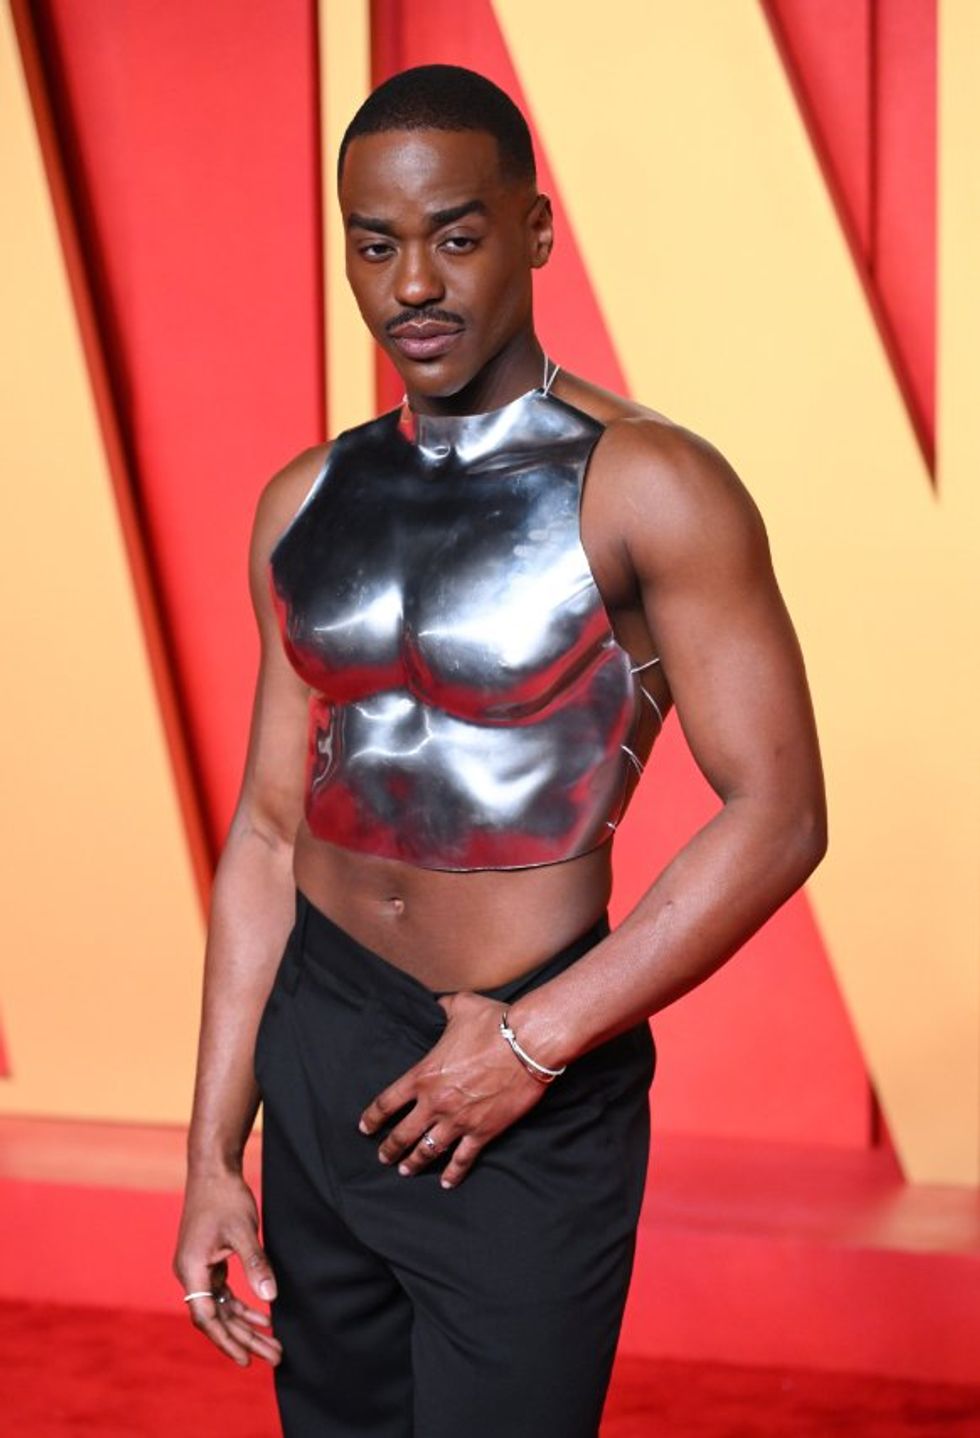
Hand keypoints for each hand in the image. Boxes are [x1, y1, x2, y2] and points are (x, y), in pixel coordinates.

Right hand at [173, 1169, 282, 1367]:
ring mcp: (198, 1268)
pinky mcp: (208, 1261)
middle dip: (244, 1339)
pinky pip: (224, 1293)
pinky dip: (242, 1306)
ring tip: (272, 1344)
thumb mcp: (243, 1231)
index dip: (227, 1340)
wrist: (212, 1170)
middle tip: (273, 1357)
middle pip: (216, 1317)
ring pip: (222, 1308)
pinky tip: (262, 1317)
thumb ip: (255, 1264)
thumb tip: (270, 1298)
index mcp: (191, 1269)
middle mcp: (190, 1274)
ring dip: (246, 1325)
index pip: (207, 1317)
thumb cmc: (224, 1197)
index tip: (246, 1360)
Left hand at [357, 991, 550, 1187]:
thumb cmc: (495, 1023)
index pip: (387, 1102)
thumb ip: (444, 1006)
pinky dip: (453, 1173)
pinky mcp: (483, 1131)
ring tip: (406, 1170)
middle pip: (402, 1134)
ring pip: (427, 1151)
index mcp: (424, 1074)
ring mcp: (459, 1120)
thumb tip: (439, 1001)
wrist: (529, 1043)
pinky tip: (447, 1182)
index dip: (372, 1118)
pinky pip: (463, 1159)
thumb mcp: (462, 1005)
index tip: (365, 1128)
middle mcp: (436, 1102)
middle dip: (389, 1148)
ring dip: (414, 1163)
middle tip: (383, 1157)